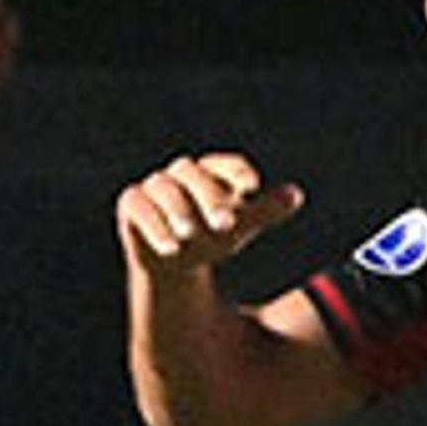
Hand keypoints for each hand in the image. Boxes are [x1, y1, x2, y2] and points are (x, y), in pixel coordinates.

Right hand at [118, 152, 305, 274]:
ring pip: (165, 189)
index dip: (238, 173)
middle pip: (194, 175)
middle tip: (226, 224)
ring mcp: (154, 186)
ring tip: (190, 236)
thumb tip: (295, 195)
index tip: (252, 187)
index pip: (227, 165)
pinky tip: (171, 248)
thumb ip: (265, 211)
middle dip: (210, 198)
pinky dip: (154, 227)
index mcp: (213, 172)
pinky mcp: (131, 203)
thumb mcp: (241, 227)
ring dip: (179, 211)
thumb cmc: (211, 235)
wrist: (173, 260)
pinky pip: (140, 208)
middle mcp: (182, 173)